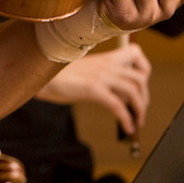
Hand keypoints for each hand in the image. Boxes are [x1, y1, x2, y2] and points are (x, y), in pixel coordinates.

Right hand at [36, 43, 150, 134]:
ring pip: (133, 91)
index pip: (136, 54)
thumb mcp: (85, 71)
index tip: (141, 85)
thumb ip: (103, 77)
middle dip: (144, 98)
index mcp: (104, 57)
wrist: (38, 75)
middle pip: (139, 78)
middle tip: (140, 111)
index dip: (144, 71)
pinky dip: (127, 119)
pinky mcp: (93, 89)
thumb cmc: (57, 76)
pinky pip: (118, 106)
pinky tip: (127, 128)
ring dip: (139, 110)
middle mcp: (106, 64)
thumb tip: (118, 96)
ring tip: (137, 122)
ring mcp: (100, 76)